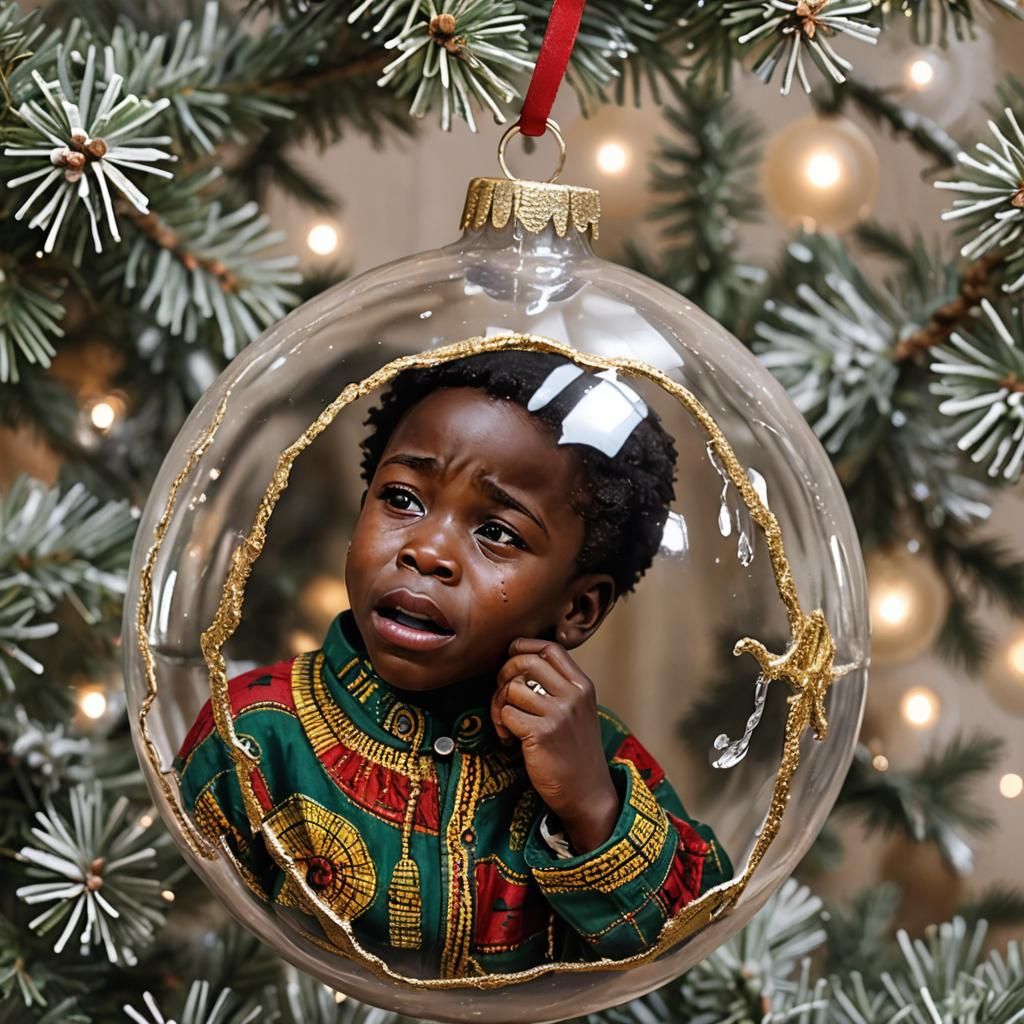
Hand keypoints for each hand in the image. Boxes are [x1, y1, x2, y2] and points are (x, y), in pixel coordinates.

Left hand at [491, 638, 619, 853]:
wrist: (587, 793)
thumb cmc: (575, 751)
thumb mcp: (578, 711)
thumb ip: (558, 686)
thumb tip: (520, 661)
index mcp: (582, 686)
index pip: (550, 648)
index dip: (525, 646)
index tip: (511, 655)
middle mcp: (572, 695)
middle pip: (526, 662)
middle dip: (505, 673)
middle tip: (503, 693)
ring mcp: (558, 713)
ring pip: (512, 688)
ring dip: (499, 705)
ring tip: (507, 724)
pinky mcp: (541, 733)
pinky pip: (506, 714)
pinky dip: (501, 726)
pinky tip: (510, 740)